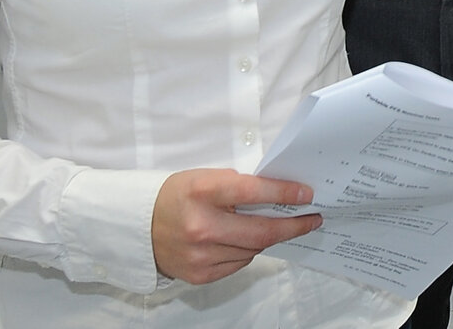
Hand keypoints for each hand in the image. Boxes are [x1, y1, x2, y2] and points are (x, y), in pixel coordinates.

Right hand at [151, 169, 321, 284]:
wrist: (140, 226)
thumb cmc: (178, 195)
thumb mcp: (206, 177)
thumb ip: (240, 185)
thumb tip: (280, 194)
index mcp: (203, 192)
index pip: (255, 192)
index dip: (286, 193)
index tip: (307, 194)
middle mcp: (202, 226)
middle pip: (261, 230)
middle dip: (293, 225)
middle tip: (312, 219)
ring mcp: (201, 255)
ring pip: (253, 248)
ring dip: (267, 237)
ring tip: (273, 225)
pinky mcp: (200, 274)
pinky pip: (239, 263)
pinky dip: (247, 250)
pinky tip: (241, 240)